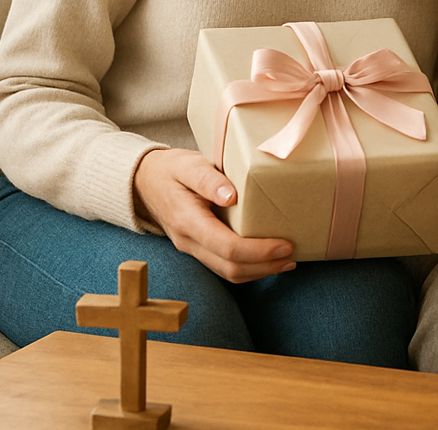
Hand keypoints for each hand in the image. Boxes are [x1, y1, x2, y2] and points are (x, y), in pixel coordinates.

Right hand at [133, 148, 296, 281]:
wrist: (145, 181)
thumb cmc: (171, 169)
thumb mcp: (188, 164)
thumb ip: (208, 179)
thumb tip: (231, 196)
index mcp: (188, 220)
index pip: (227, 247)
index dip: (259, 251)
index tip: (285, 244)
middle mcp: (189, 241)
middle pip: (229, 268)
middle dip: (264, 266)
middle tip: (292, 255)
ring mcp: (192, 248)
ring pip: (227, 273)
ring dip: (259, 271)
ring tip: (286, 261)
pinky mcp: (198, 249)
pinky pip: (223, 266)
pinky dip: (248, 267)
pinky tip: (267, 258)